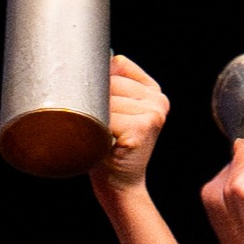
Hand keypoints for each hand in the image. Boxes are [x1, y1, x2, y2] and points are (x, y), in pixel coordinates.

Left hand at [95, 54, 165, 195]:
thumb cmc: (108, 147)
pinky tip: (98, 141)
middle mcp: (158, 101)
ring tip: (92, 132)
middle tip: (85, 119)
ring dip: (90, 115)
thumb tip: (90, 58)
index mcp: (153, 92)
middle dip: (91, 98)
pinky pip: (105, 116)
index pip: (118, 65)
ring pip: (105, 99)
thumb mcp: (114, 113)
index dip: (97, 79)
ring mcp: (153, 114)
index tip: (84, 91)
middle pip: (109, 81)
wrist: (120, 184)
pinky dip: (94, 127)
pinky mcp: (142, 128)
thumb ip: (110, 87)